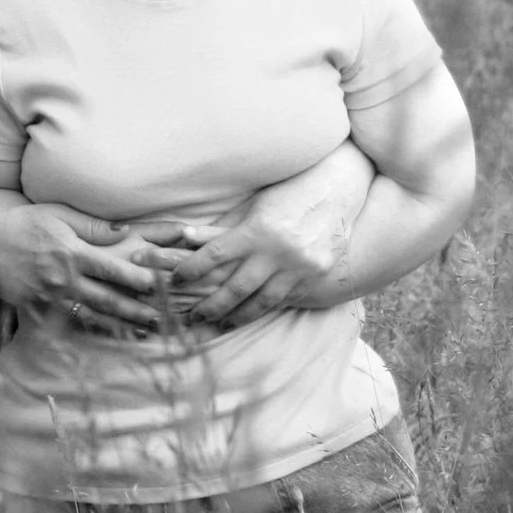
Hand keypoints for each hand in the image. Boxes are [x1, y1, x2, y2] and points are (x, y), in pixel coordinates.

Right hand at [0, 201, 174, 327]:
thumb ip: (92, 226)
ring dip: (117, 326)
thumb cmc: (22, 223)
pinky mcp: (34, 309)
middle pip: (107, 299)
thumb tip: (125, 232)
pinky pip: (64, 324)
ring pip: (90, 316)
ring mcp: (49, 297)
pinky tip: (104, 337)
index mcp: (72, 253)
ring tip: (141, 332)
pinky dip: (86, 332)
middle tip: (161, 319)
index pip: (113, 269)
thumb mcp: (58, 215)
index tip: (160, 286)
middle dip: (136, 311)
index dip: (139, 279)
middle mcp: (63, 278)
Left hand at [165, 190, 352, 325]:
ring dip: (238, 316)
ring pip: (262, 301)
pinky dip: (266, 307)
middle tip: (192, 318)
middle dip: (211, 306)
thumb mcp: (253, 204)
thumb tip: (185, 239)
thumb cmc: (288, 192)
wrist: (339, 188)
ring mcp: (301, 266)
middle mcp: (279, 251)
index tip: (173, 280)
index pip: (215, 255)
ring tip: (220, 324)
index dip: (191, 269)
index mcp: (258, 229)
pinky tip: (250, 315)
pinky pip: (286, 298)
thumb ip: (223, 227)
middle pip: (236, 287)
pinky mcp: (317, 273)